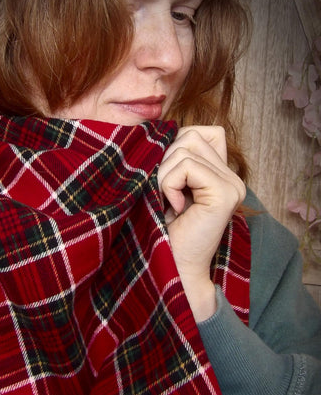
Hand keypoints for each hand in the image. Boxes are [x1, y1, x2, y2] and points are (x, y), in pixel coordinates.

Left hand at [157, 126, 245, 320]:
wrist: (170, 265)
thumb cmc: (161, 226)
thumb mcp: (167, 183)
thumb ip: (176, 156)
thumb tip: (164, 128)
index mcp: (222, 173)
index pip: (201, 131)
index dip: (175, 147)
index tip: (168, 181)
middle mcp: (233, 177)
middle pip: (191, 135)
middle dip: (166, 160)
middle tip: (164, 192)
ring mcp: (233, 185)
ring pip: (186, 148)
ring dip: (164, 174)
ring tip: (168, 201)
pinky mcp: (225, 194)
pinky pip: (187, 166)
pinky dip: (169, 184)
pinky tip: (175, 207)